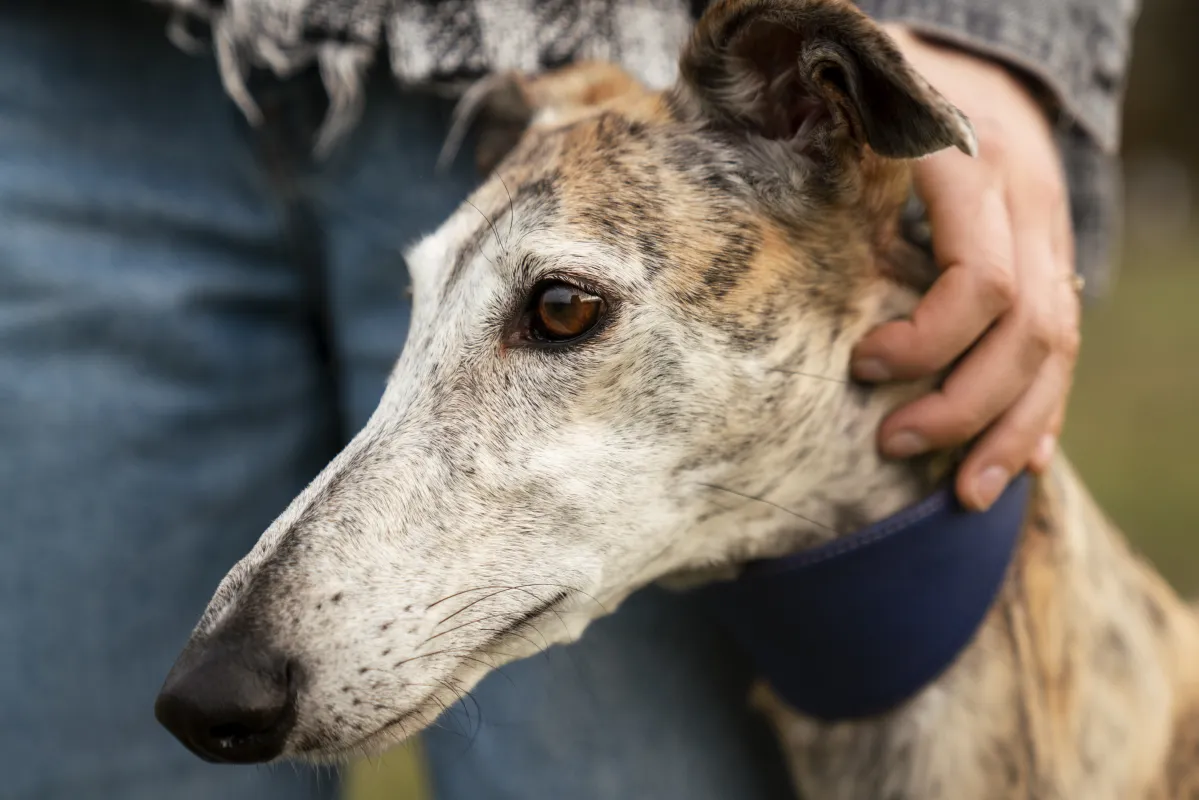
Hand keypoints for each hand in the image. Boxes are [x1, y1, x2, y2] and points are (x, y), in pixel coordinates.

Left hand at [853, 26, 1081, 510]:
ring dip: (1009, 430)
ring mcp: (1050, 238)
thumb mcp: (858, 110)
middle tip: (891, 444)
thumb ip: (832, 164)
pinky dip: (1041, 412)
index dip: (927, 339)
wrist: (974, 64)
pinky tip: (1016, 462)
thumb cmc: (887, 92)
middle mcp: (1029, 205)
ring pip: (1058, 351)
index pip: (983, 280)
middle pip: (1028, 330)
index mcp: (977, 165)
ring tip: (962, 495)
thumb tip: (774, 241)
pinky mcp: (1053, 267)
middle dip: (962, 405)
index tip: (860, 366)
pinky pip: (1064, 350)